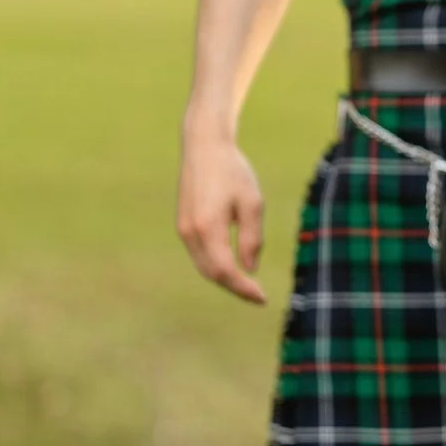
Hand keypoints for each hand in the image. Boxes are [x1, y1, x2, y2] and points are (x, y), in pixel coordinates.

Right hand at [176, 125, 268, 303]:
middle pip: (211, 274)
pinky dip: (215, 265)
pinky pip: (199, 254)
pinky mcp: (183, 224)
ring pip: (203, 266)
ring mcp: (183, 229)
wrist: (204, 147)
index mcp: (207, 227)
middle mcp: (190, 232)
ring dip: (225, 278)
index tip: (262, 298)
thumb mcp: (252, 202)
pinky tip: (233, 266)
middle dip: (235, 287)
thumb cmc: (233, 171)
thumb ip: (251, 238)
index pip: (224, 270)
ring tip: (248, 285)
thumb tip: (250, 269)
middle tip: (258, 295)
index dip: (243, 288)